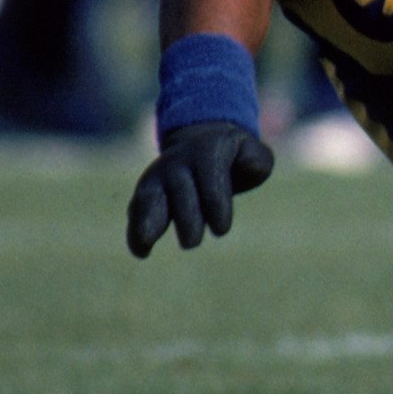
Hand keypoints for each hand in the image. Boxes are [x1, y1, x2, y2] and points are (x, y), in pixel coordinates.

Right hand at [125, 121, 276, 254]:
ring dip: (146, 221)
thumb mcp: (252, 152)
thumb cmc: (234, 156)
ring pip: (150, 197)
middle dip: (185, 218)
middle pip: (179, 190)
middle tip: (191, 243)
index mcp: (207, 150)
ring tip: (144, 245)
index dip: (216, 205)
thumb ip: (256, 161)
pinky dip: (135, 230)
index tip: (221, 230)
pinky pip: (137, 210)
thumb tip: (250, 170)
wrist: (201, 142)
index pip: (211, 180)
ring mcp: (158, 176)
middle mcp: (178, 161)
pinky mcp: (146, 192)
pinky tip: (141, 251)